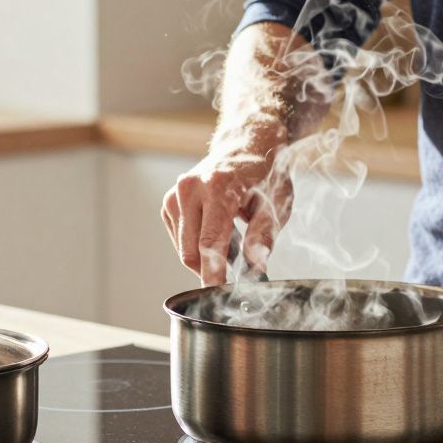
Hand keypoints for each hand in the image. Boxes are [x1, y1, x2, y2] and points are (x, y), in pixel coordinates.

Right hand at [161, 122, 291, 285]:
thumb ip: (262, 237)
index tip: (217, 297)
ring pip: (183, 249)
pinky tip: (215, 230)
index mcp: (218, 187)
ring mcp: (175, 194)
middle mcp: (190, 188)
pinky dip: (196, 244)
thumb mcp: (274, 205)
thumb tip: (256, 268)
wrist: (246, 145)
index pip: (209, 244)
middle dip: (213, 268)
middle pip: (191, 252)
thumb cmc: (263, 176)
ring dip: (205, 255)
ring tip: (231, 237)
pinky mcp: (169, 202)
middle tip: (239, 265)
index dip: (213, 275)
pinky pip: (179, 239)